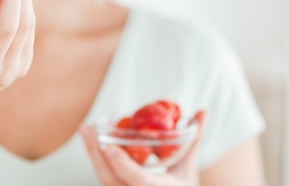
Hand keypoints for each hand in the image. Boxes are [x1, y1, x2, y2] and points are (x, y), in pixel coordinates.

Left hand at [80, 111, 207, 185]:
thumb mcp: (189, 169)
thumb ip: (195, 139)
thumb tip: (203, 110)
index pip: (138, 180)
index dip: (124, 166)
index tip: (110, 148)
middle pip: (109, 178)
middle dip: (95, 153)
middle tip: (86, 128)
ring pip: (104, 178)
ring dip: (92, 154)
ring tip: (85, 131)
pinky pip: (105, 177)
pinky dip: (98, 160)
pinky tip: (93, 143)